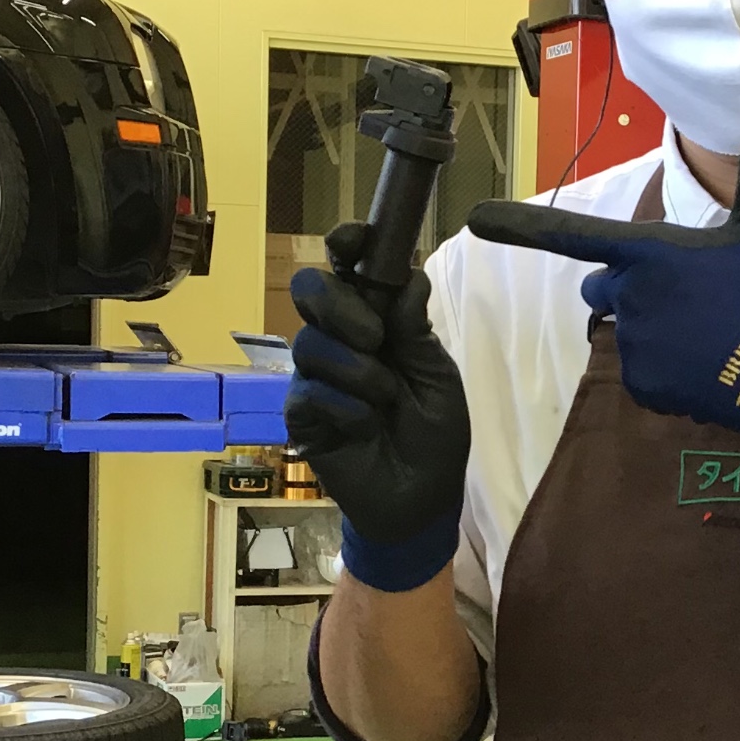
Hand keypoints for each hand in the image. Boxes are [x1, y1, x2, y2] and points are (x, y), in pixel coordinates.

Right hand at [284, 224, 470, 589]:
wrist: (422, 500)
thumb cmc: (435, 435)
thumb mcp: (438, 377)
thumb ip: (417, 331)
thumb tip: (408, 278)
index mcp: (378, 320)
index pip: (350, 268)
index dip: (347, 245)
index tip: (354, 239)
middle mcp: (341, 339)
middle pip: (311, 289)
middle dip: (339, 304)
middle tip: (373, 335)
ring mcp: (317, 375)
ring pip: (310, 342)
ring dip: (355, 368)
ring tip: (384, 400)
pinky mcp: (302, 414)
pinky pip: (307, 391)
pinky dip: (344, 406)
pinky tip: (363, 426)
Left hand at [467, 122, 739, 480]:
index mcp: (650, 253)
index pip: (573, 233)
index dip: (521, 224)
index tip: (476, 219)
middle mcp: (629, 297)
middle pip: (603, 286)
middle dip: (627, 285)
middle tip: (686, 291)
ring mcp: (635, 345)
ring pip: (627, 328)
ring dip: (653, 325)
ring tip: (707, 329)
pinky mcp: (646, 386)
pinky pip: (643, 370)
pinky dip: (667, 367)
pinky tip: (707, 362)